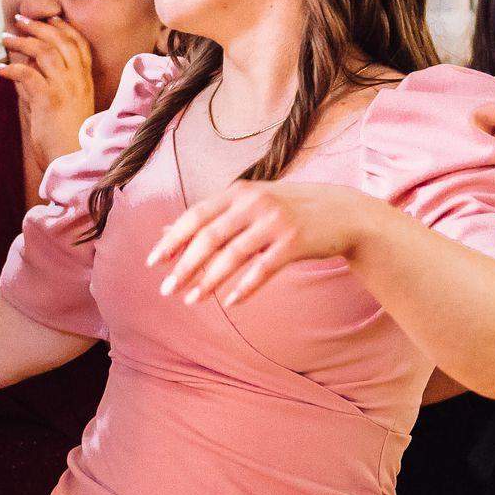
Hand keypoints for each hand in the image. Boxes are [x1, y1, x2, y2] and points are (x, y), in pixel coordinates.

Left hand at [0, 15, 97, 167]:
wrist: (74, 162)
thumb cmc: (68, 141)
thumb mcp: (63, 109)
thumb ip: (45, 87)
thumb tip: (24, 71)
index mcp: (86, 81)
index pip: (79, 43)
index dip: (63, 27)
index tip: (48, 17)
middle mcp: (78, 81)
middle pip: (61, 40)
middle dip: (40, 26)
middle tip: (21, 20)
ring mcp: (65, 88)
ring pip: (44, 51)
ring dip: (23, 42)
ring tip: (7, 38)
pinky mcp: (49, 100)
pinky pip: (28, 73)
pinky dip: (12, 68)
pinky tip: (0, 69)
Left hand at [148, 181, 373, 306]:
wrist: (343, 212)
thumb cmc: (288, 210)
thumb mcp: (249, 205)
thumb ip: (210, 217)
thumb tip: (166, 230)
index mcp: (238, 192)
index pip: (196, 216)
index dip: (172, 239)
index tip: (152, 263)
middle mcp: (254, 203)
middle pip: (209, 237)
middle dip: (184, 266)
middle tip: (166, 290)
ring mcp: (275, 222)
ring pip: (233, 255)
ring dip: (209, 281)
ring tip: (191, 301)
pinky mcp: (294, 242)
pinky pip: (264, 269)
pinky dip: (245, 287)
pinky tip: (230, 302)